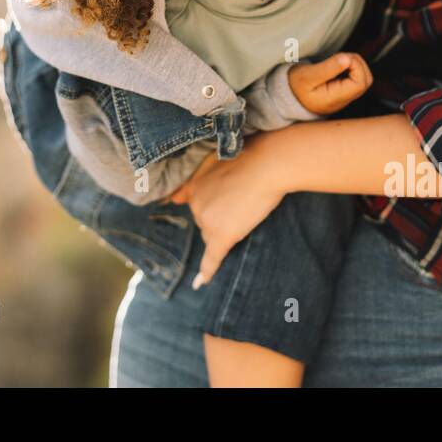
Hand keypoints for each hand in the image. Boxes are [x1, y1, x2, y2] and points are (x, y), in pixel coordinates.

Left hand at [164, 138, 286, 289]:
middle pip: (206, 223)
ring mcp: (207, 221)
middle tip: (245, 201)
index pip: (198, 206)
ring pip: (213, 236)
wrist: (267, 165)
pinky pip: (212, 257)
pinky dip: (207, 271)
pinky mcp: (222, 235)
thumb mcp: (217, 162)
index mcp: (194, 186)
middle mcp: (195, 204)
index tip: (210, 212)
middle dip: (222, 217)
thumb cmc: (251, 159)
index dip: (212, 209)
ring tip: (248, 211)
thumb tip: (174, 199)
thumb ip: (198, 180)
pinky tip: (200, 283)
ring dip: (227, 230)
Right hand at [288, 52, 372, 113]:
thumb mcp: (307, 75)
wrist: (290, 95)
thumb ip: (328, 68)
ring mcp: (346, 95)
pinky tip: (339, 65)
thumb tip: (347, 59)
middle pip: (366, 80)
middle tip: (342, 57)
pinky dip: (352, 66)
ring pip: (364, 78)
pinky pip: (358, 77)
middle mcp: (344, 99)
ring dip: (355, 64)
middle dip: (358, 63)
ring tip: (339, 60)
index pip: (360, 83)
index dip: (356, 66)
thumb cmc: (296, 86)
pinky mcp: (345, 89)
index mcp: (335, 98)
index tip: (343, 58)